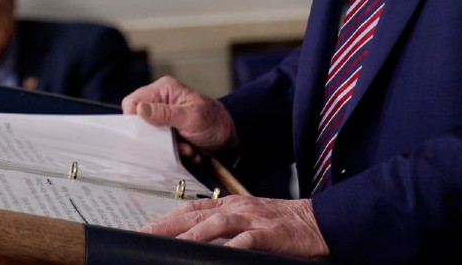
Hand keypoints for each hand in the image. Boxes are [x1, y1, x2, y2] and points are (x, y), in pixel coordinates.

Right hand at [121, 76, 236, 158]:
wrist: (232, 138)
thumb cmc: (215, 122)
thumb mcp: (191, 117)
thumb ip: (165, 114)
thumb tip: (139, 109)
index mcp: (163, 90)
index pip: (133, 102)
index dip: (134, 119)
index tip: (146, 133)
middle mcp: (160, 102)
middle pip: (140, 122)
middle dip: (157, 138)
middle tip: (176, 142)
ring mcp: (164, 119)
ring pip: (151, 138)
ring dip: (169, 147)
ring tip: (188, 147)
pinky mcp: (169, 133)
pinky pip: (162, 146)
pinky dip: (176, 151)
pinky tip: (191, 149)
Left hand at [143, 196, 328, 258]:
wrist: (318, 221)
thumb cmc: (282, 224)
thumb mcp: (248, 219)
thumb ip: (224, 227)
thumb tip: (197, 239)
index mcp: (229, 205)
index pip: (189, 209)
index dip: (165, 218)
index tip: (145, 229)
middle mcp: (236, 208)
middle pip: (193, 215)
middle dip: (166, 226)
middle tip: (143, 237)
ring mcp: (252, 219)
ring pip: (214, 224)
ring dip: (191, 236)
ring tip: (170, 247)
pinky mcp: (269, 234)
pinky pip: (246, 240)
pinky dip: (231, 247)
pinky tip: (216, 257)